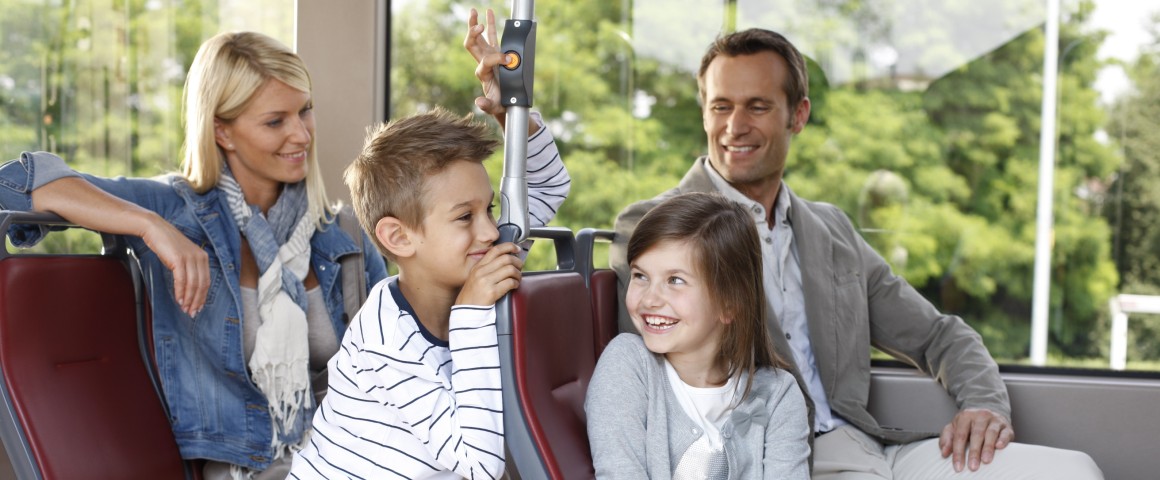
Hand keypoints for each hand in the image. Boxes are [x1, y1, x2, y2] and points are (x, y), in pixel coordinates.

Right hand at [139, 215, 208, 316]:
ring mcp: (190, 257)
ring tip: (184, 308)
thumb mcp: (182, 257)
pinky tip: (179, 299)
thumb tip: (189, 289)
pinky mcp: (179, 259)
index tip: (198, 307)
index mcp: (203, 257)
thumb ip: (189, 270)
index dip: (203, 297)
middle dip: (197, 301)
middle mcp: (200, 257)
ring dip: (189, 299)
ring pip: (193, 284)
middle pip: (202, 285)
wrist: (155, 229)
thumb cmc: (167, 244)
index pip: (206, 282)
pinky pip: (182, 280)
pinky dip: (181, 292)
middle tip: (191, 312)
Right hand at [456, 242, 522, 305]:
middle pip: (506, 259)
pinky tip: (514, 285)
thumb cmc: (473, 294)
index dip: (509, 247)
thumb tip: (506, 259)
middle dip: (517, 262)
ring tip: (517, 278)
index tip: (516, 249)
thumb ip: (487, 267)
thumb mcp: (475, 276)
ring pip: (510, 269)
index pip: (495, 250)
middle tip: (520, 266)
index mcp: (478, 266)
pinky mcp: (492, 292)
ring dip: (518, 273)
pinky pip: (510, 282)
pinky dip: (516, 283)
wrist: (467, 310)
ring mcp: (486, 281)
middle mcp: (481, 272)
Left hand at [463, 8, 507, 125]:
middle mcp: (483, 62)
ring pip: (479, 37)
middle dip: (472, 33)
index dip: (496, 58)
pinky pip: (491, 35)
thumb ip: (486, 105)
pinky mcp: (495, 53)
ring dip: (475, 23)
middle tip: (478, 26)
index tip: (507, 60)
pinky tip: (488, 12)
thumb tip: (478, 101)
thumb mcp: (494, 107)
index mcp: (483, 73)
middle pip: (472, 44)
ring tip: (473, 11)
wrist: (504, 102)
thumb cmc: (499, 104)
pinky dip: (489, 23)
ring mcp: (488, 56)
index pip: (485, 60)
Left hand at [939, 407, 1013, 471]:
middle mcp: (980, 416)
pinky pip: (1005, 433)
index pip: (960, 435)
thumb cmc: (969, 425)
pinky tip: (999, 447)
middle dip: (974, 452)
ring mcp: (994, 420)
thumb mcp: (954, 428)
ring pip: (991, 433)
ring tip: (985, 460)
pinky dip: (1002, 440)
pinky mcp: (1006, 426)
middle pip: (976, 435)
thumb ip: (947, 439)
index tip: (958, 466)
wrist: (987, 414)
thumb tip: (944, 452)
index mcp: (965, 416)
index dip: (958, 452)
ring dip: (988, 447)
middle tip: (972, 466)